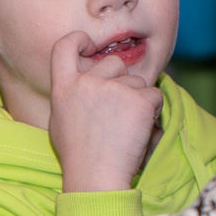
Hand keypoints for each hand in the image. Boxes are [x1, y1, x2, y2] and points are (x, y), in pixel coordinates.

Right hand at [47, 31, 163, 192]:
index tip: (88, 44)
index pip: (65, 47)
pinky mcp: (139, 99)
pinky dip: (152, 112)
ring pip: (138, 81)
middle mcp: (87, 82)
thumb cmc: (78, 155)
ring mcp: (114, 89)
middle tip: (117, 109)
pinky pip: (154, 96)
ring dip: (138, 100)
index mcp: (64, 87)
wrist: (96, 176)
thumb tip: (86, 82)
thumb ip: (73, 95)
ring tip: (126, 127)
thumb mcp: (61, 120)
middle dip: (121, 79)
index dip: (78, 39)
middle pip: (114, 63)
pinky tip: (139, 130)